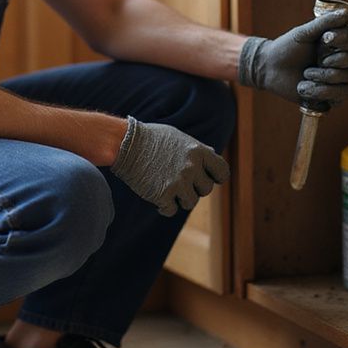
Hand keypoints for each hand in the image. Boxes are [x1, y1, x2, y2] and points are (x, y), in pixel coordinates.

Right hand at [110, 117, 229, 216]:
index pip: (222, 172)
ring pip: (190, 202)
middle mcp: (192, 168)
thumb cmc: (151, 138)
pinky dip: (164, 206)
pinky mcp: (163, 195)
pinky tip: (157, 196)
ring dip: (180, 198)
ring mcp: (178, 182)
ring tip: (167, 188)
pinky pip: (171, 210)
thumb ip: (197, 149)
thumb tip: (213, 157)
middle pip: (205, 190)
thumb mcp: (179, 137)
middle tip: (179, 182)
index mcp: (199, 152)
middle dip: (194, 188)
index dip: (215, 177)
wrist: (125, 143)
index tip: (207, 179)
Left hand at [238, 10, 347, 105]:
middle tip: (317, 59)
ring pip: (347, 79)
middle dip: (335, 61)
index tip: (325, 38)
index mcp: (336, 43)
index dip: (343, 40)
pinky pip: (339, 97)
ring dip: (323, 78)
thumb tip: (347, 13)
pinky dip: (321, 92)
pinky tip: (304, 87)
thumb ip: (325, 23)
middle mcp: (340, 60)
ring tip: (304, 74)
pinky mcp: (329, 96)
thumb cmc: (287, 47)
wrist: (269, 68)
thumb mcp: (303, 32)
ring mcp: (336, 79)